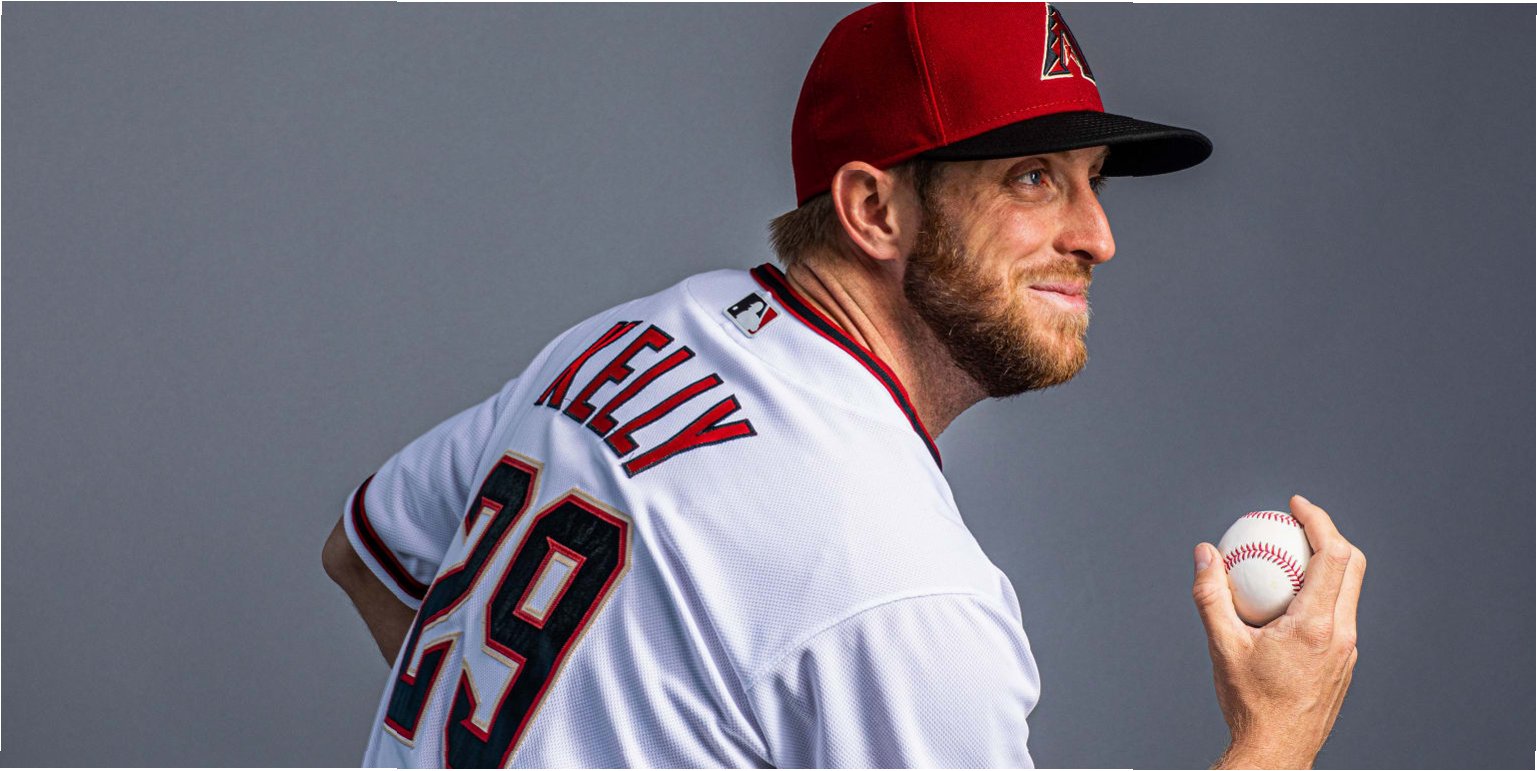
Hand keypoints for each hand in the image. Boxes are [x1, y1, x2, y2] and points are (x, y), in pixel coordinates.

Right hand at [1191, 495, 1365, 769]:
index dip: (1318, 521)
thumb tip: (1204, 553)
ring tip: (1292, 554)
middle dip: (1328, 533)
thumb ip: (1211, 595)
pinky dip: (1322, 591)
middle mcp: (1340, 634)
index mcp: (1315, 626)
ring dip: (1328, 562)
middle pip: (1352, 566)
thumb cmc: (1249, 703)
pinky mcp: (1344, 661)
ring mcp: (1347, 649)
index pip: (1332, 556)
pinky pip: (1340, 612)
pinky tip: (1290, 598)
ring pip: (1349, 590)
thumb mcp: (1221, 646)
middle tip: (1297, 521)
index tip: (1295, 505)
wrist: (1277, 750)